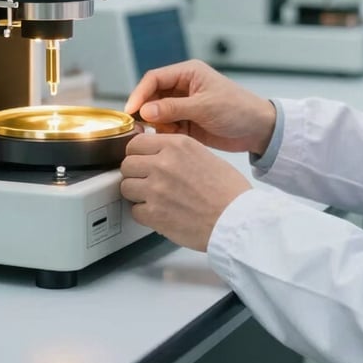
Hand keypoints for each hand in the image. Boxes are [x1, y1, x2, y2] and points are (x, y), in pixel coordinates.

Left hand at [120, 133, 250, 250]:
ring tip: (154, 198)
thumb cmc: (228, 191)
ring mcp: (156, 189)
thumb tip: (156, 153)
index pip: (135, 143)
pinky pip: (134, 211)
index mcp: (176, 145)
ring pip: (126, 187)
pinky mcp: (154, 213)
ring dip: (137, 194)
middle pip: (127, 164)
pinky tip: (160, 213)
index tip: (141, 161)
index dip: (137, 154)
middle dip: (135, 174)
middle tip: (147, 181)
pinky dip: (144, 214)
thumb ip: (176, 151)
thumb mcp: (203, 154)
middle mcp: (163, 163)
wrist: (236, 219)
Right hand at [125, 59, 276, 155]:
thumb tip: (144, 111)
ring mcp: (184, 105)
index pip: (154, 79)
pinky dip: (166, 134)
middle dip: (146, 111)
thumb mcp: (204, 107)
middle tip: (141, 127)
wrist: (258, 130)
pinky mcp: (186, 122)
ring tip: (167, 133)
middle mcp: (183, 87)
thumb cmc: (238, 109)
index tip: (131, 111)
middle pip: (152, 96)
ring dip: (157, 124)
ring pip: (157, 113)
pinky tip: (174, 139)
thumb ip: (173, 108)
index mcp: (188, 73)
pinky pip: (166, 127)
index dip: (139, 94)